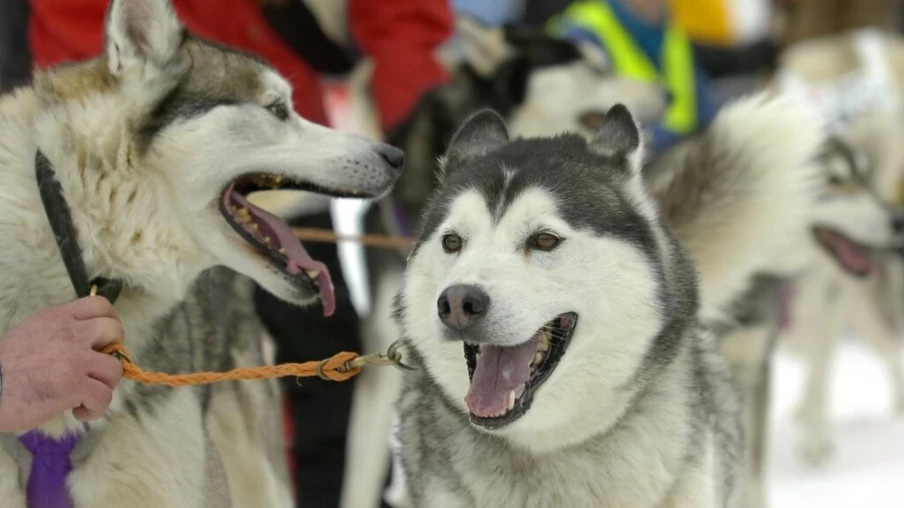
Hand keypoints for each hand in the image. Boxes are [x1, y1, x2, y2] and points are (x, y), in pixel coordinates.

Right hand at [0, 296, 124, 432]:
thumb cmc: (2, 367)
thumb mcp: (30, 333)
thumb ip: (59, 332)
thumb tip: (85, 342)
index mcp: (57, 318)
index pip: (100, 305)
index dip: (111, 322)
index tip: (106, 340)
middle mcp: (69, 334)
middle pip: (115, 331)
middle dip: (114, 352)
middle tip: (98, 370)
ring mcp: (74, 359)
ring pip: (115, 368)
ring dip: (106, 385)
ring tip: (87, 396)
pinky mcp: (73, 385)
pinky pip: (104, 396)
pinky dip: (96, 409)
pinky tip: (79, 411)